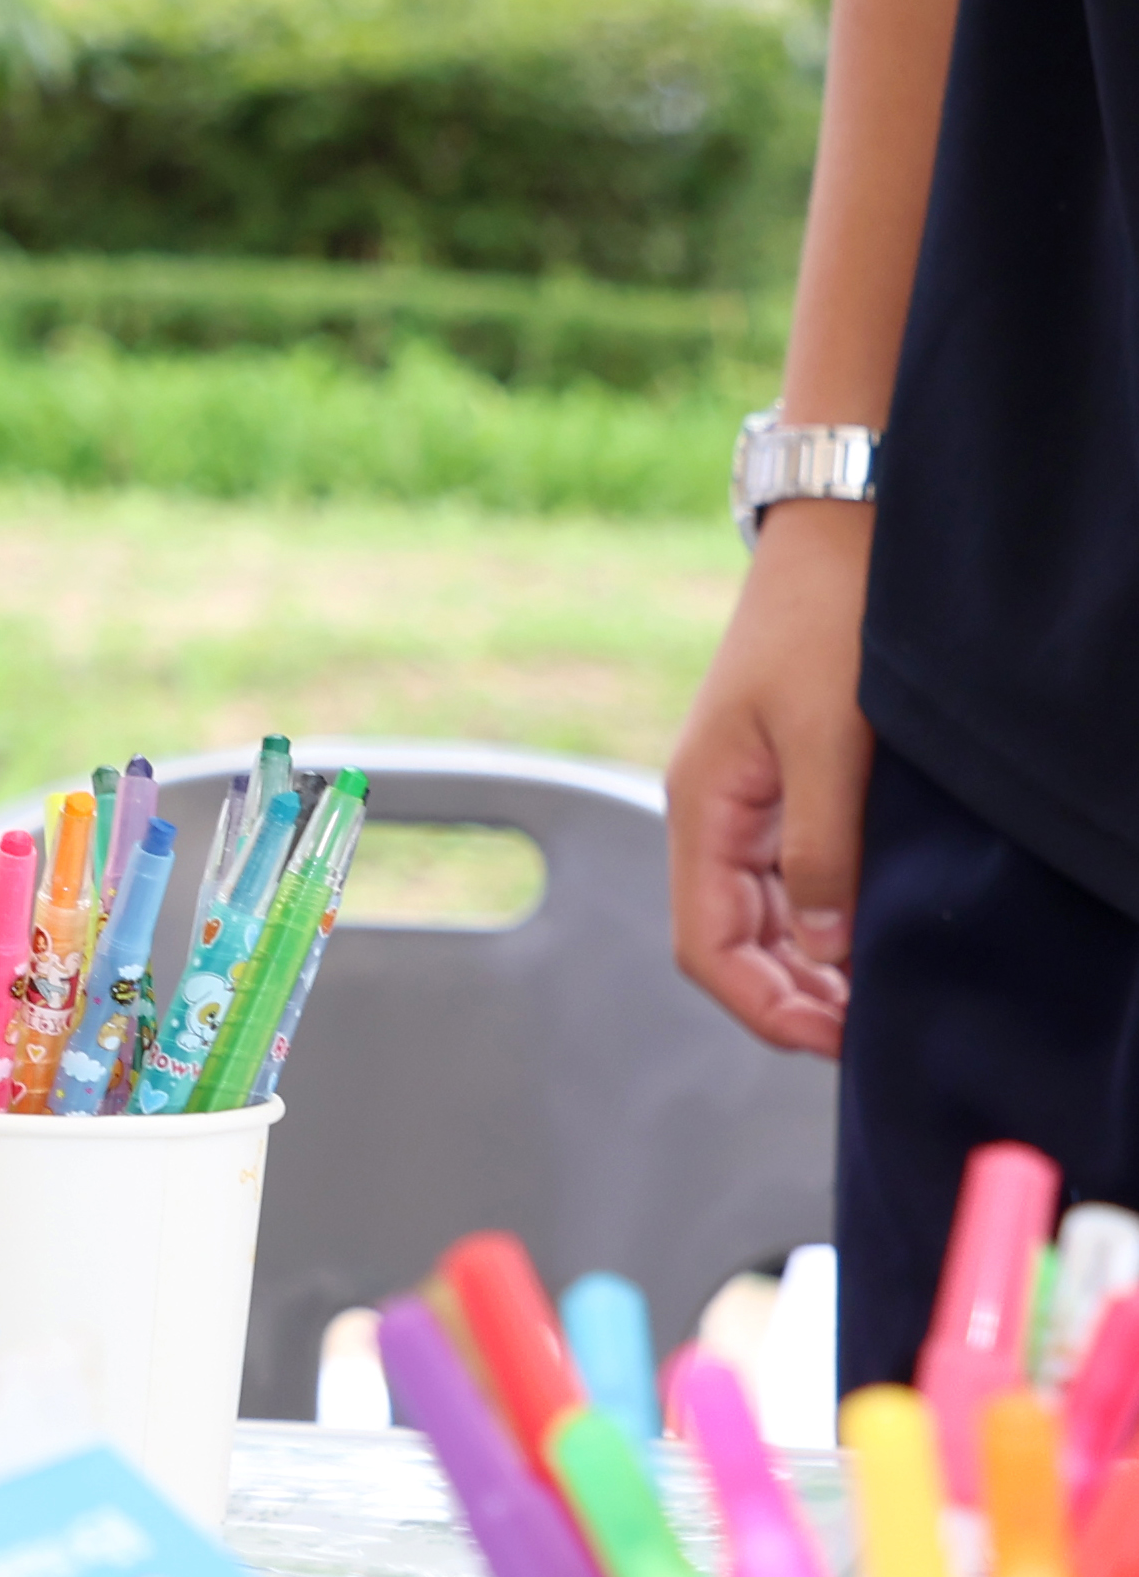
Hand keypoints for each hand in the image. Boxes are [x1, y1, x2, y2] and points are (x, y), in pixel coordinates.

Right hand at [665, 498, 870, 1056]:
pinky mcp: (786, 783)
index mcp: (701, 804)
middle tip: (868, 1033)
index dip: (763, 1003)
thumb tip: (822, 948)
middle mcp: (714, 812)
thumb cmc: (827, 623)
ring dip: (811, 964)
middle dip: (791, 996)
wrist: (842, 535)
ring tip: (875, 996)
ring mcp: (749, 799)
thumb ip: (822, 848)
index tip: (832, 1041)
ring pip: (765, 914)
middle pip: (732, 938)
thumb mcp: (829, 740)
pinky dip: (826, 919)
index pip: (707, 942)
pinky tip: (869, 935)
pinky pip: (793, 876)